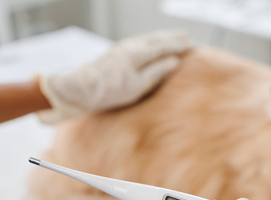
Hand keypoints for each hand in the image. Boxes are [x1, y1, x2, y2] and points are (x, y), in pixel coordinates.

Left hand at [38, 30, 189, 122]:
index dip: (178, 45)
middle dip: (171, 38)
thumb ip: (157, 72)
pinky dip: (149, 44)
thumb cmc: (108, 91)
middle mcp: (129, 46)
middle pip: (155, 39)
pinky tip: (149, 47)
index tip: (191, 45)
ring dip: (160, 39)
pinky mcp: (114, 55)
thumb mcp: (138, 86)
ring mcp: (120, 49)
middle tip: (185, 37)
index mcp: (138, 52)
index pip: (163, 46)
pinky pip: (138, 44)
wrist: (79, 90)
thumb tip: (173, 61)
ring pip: (146, 40)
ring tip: (171, 39)